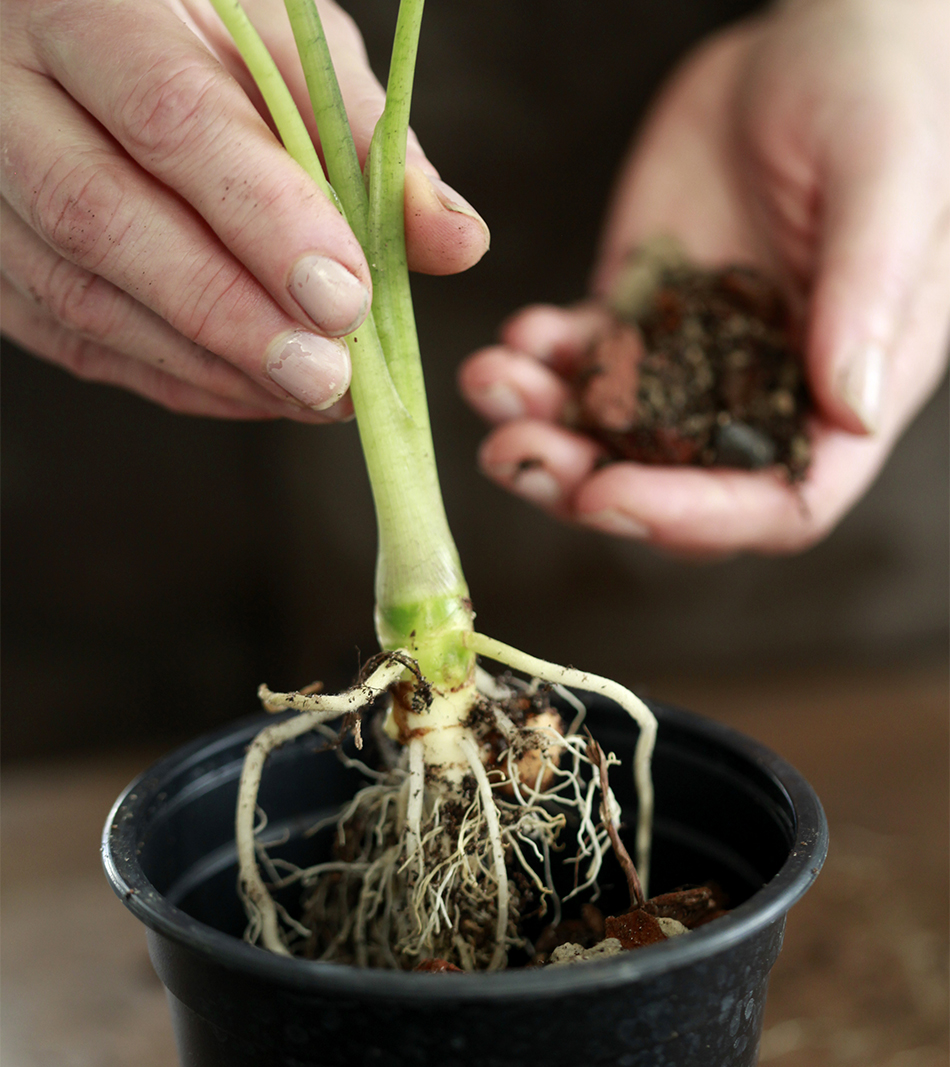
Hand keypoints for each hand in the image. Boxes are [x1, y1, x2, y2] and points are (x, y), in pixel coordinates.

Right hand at [1, 0, 488, 419]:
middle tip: (327, 377)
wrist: (79, 41)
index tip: (345, 296)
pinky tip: (258, 393)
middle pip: (105, 220)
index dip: (262, 216)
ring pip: (84, 298)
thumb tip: (457, 243)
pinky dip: (179, 379)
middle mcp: (8, 96)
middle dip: (230, 314)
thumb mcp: (286, 43)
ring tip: (314, 396)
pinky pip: (78, 341)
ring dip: (213, 364)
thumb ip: (365, 138)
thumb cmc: (195, 30)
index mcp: (85, 5)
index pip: (169, 115)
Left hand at [459, 0, 949, 553]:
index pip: (777, 504)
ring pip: (610, 435)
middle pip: (673, 487)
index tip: (608, 495)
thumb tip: (851, 413)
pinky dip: (538, 361)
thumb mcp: (888, 179)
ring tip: (491, 382)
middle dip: (585, 482)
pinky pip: (580, 362)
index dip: (694, 517)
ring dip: (543, 428)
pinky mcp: (640, 315)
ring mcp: (693, 361)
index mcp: (840, 393)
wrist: (813, 39)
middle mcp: (762, 396)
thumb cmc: (882, 97)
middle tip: (512, 452)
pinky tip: (515, 335)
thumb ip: (869, 293)